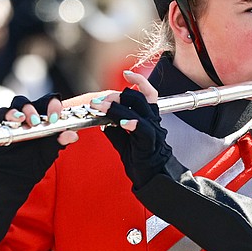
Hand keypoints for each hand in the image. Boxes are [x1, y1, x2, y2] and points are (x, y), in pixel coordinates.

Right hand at [0, 93, 76, 179]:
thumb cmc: (28, 165)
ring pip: (18, 103)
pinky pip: (1, 113)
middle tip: (47, 119)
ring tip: (30, 120)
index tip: (57, 115)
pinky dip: (9, 114)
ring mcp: (12, 119)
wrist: (7, 179)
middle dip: (42, 105)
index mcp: (43, 120)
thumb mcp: (45, 156)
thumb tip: (73, 135)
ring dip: (26, 108)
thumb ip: (57, 144)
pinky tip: (16, 120)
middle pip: (36, 100)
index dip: (54, 105)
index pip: (50, 105)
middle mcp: (28, 116)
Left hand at [101, 71, 171, 187]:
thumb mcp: (123, 138)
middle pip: (138, 97)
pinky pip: (143, 128)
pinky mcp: (149, 142)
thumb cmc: (140, 156)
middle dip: (116, 96)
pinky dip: (131, 122)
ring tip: (99, 107)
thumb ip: (114, 126)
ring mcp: (152, 130)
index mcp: (148, 117)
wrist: (153, 176)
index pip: (147, 93)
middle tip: (98, 102)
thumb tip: (101, 116)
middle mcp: (152, 120)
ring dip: (116, 106)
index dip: (138, 81)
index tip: (126, 73)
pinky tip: (120, 122)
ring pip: (138, 109)